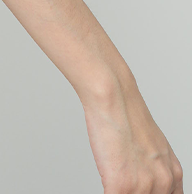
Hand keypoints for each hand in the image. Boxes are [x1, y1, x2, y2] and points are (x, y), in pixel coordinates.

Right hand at [81, 71, 183, 192]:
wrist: (114, 95)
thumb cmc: (125, 113)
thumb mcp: (152, 145)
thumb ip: (153, 168)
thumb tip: (140, 179)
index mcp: (173, 174)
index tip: (140, 190)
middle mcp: (164, 182)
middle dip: (133, 193)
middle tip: (125, 184)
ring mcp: (143, 186)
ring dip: (119, 191)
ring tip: (112, 179)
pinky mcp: (121, 186)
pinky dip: (106, 191)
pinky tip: (105, 182)